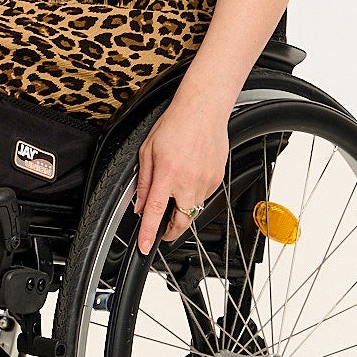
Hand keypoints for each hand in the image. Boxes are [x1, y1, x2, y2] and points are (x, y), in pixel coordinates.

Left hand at [133, 98, 230, 254]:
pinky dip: (194, 194)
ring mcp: (205, 181)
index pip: (155, 212)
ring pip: (193, 209)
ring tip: (176, 189)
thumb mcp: (148, 151)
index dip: (149, 233)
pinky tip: (190, 176)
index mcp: (167, 174)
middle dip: (170, 231)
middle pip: (181, 222)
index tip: (145, 247)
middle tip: (163, 230)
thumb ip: (143, 182)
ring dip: (182, 209)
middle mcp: (188, 181)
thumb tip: (140, 205)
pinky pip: (204, 196)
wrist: (203, 110)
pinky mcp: (217, 179)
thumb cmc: (175, 125)